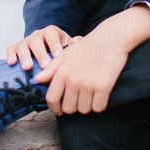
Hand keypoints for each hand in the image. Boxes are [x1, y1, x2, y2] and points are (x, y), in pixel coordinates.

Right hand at [6, 25, 75, 72]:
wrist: (46, 48)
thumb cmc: (59, 50)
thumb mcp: (67, 45)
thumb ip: (73, 44)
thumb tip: (78, 42)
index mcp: (50, 32)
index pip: (51, 34)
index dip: (54, 44)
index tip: (58, 56)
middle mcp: (37, 35)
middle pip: (36, 40)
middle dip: (40, 53)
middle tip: (44, 65)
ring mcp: (26, 41)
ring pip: (23, 45)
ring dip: (25, 56)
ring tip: (28, 67)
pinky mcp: (16, 48)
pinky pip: (11, 49)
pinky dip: (10, 55)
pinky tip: (12, 63)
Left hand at [35, 6, 149, 115]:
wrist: (111, 38)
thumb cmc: (88, 46)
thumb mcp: (67, 54)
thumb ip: (52, 68)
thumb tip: (38, 79)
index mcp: (62, 72)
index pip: (52, 99)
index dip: (55, 108)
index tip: (60, 110)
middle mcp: (73, 80)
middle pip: (68, 109)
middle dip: (74, 107)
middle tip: (80, 100)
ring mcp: (88, 84)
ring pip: (84, 110)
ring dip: (88, 106)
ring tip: (91, 94)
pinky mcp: (103, 87)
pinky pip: (98, 108)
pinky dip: (100, 104)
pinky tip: (101, 95)